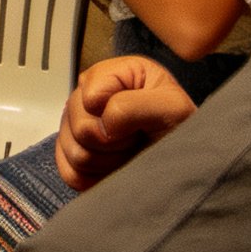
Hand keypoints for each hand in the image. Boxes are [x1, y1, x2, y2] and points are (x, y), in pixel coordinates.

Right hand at [56, 55, 197, 191]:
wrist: (181, 163)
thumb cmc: (180, 131)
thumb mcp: (171, 108)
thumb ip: (134, 105)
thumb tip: (101, 125)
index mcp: (114, 73)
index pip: (91, 95)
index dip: (113, 114)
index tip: (139, 122)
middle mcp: (91, 94)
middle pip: (78, 123)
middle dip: (111, 141)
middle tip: (135, 141)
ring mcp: (78, 123)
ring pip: (71, 150)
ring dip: (105, 161)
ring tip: (128, 154)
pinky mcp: (73, 153)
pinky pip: (68, 171)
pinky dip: (93, 177)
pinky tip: (113, 169)